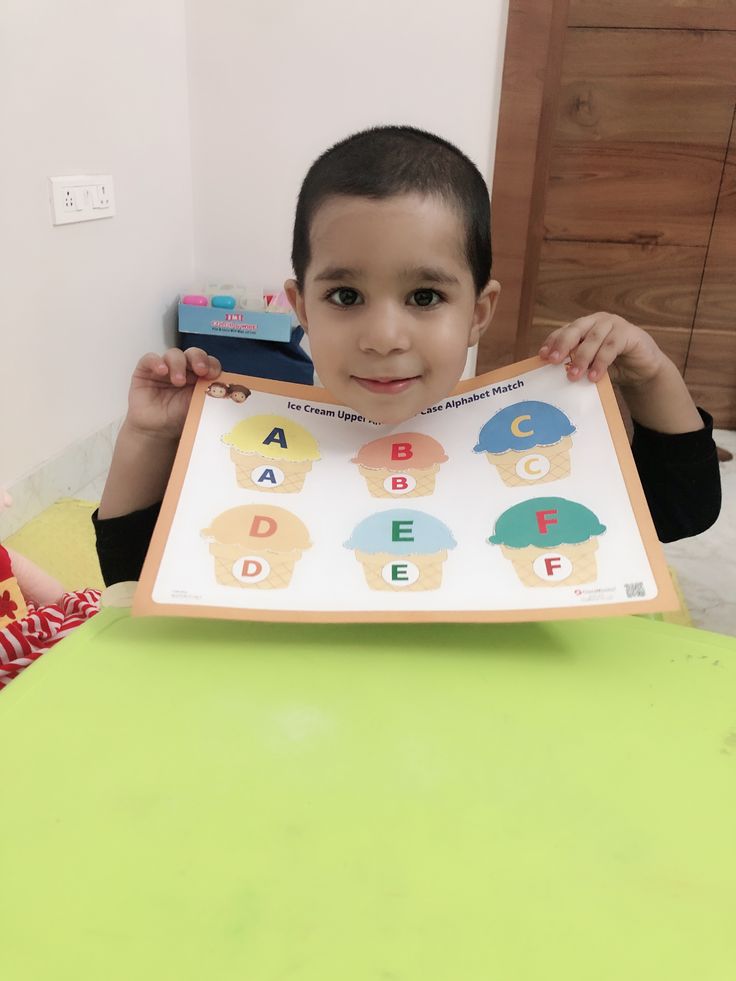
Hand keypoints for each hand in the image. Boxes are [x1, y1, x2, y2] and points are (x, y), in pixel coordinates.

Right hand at [127, 347, 220, 439]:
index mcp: (199, 376)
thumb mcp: (198, 407)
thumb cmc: (177, 418)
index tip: (213, 374)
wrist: (155, 430)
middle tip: (201, 370)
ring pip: (174, 354)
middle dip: (198, 358)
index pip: (209, 363)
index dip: (212, 365)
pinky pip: (150, 359)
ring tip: (178, 381)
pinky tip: (162, 371)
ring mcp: (165, 368)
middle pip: (193, 354)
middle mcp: (183, 368)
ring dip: (178, 365)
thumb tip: (223, 391)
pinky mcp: (145, 370)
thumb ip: (208, 396)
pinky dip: (156, 362)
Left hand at [538, 313, 668, 387]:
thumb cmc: (612, 367)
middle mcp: (597, 321)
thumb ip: (575, 365)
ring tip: (574, 376)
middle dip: (563, 344)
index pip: (564, 331)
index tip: (542, 356)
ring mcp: (614, 324)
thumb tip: (551, 377)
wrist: (642, 370)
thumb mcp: (590, 366)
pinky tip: (594, 376)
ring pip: (594, 338)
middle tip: (554, 361)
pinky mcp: (629, 333)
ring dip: (582, 358)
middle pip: (576, 329)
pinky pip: (611, 347)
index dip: (553, 341)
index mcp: (584, 327)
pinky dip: (601, 362)